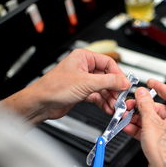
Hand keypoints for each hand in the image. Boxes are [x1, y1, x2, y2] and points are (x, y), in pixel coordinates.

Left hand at [0, 49, 128, 122]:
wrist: (40, 103)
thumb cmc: (53, 87)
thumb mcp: (86, 83)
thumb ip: (108, 81)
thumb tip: (123, 81)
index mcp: (84, 58)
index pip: (108, 63)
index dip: (118, 74)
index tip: (124, 85)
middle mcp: (84, 67)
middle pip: (107, 76)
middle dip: (114, 89)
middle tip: (120, 98)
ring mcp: (83, 80)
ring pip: (103, 87)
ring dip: (110, 97)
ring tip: (115, 106)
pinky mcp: (81, 92)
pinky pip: (97, 95)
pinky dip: (103, 102)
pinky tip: (108, 108)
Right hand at [124, 81, 165, 166]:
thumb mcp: (151, 122)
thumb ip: (145, 105)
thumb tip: (142, 93)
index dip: (160, 86)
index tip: (150, 82)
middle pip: (158, 108)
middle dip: (142, 107)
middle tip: (131, 105)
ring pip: (152, 120)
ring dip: (138, 118)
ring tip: (126, 118)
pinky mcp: (161, 143)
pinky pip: (149, 131)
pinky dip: (139, 129)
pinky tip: (128, 128)